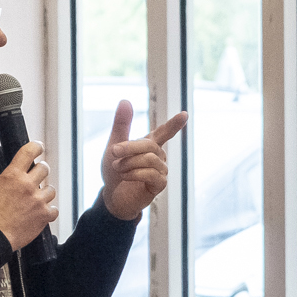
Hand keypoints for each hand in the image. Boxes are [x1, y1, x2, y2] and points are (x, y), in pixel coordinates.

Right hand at [0, 141, 57, 250]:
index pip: (29, 152)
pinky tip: (40, 214)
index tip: (39, 147)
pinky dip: (48, 211)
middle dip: (40, 172)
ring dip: (45, 193)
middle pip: (44, 169)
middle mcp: (28, 185)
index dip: (36, 147)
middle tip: (35, 178)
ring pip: (51, 190)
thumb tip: (12, 178)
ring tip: (35, 201)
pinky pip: (54, 209)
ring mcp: (38, 200)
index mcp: (12, 176)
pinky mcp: (44, 215)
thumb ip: (5, 181)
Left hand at [100, 100, 186, 220]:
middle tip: (113, 152)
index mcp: (150, 145)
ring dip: (128, 163)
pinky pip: (151, 174)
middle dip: (129, 147)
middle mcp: (159, 156)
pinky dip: (133, 174)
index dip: (174, 124)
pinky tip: (125, 177)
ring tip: (118, 169)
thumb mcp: (114, 146)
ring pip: (149, 159)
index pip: (164, 132)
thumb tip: (125, 100)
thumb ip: (121, 125)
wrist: (112, 196)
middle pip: (149, 145)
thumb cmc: (115, 171)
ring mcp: (161, 171)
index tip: (184, 114)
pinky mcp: (160, 184)